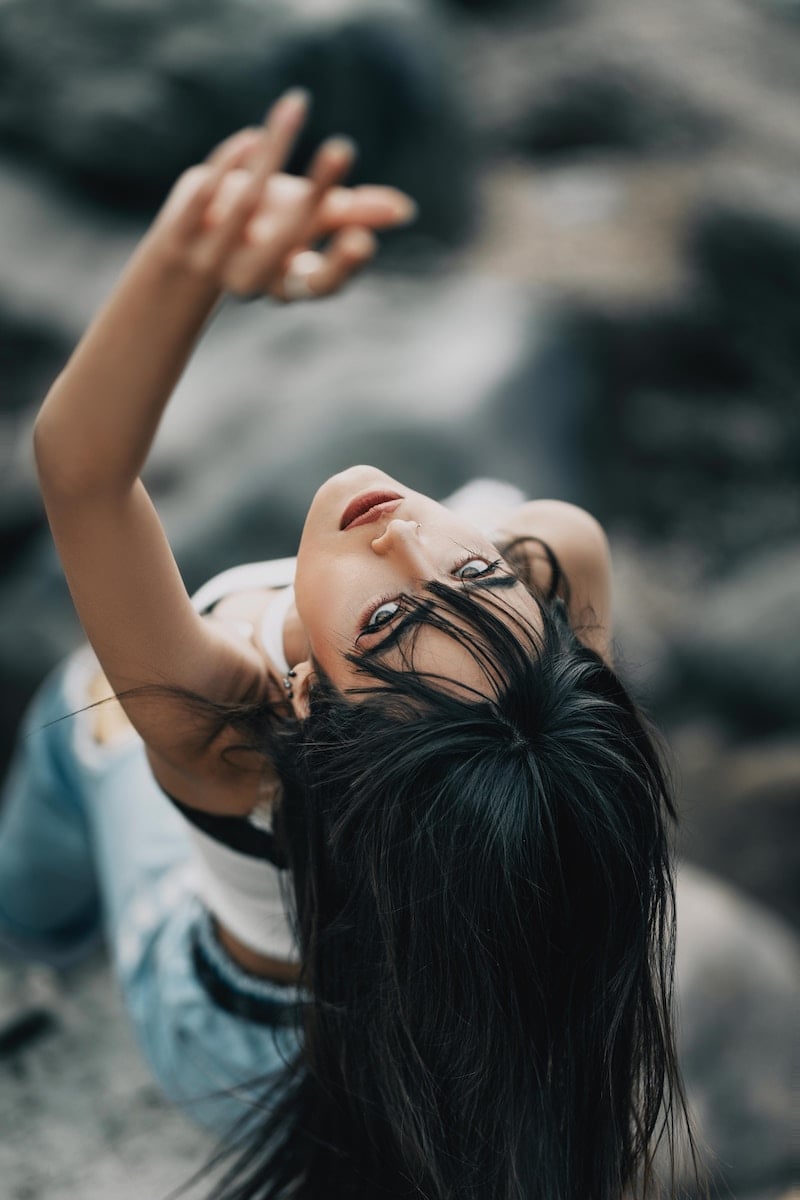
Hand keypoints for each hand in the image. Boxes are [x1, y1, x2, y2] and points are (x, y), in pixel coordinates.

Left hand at [148, 90, 416, 300]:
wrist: (185, 249)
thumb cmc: (258, 236)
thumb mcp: (306, 224)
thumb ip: (352, 216)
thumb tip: (404, 209)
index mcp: (288, 285)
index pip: (321, 283)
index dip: (342, 264)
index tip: (362, 237)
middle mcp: (252, 280)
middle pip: (288, 240)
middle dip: (317, 195)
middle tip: (343, 148)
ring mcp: (214, 258)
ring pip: (248, 203)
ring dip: (275, 150)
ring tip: (297, 105)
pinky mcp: (182, 231)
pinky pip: (208, 193)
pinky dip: (231, 159)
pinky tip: (252, 135)